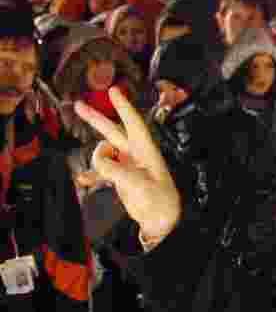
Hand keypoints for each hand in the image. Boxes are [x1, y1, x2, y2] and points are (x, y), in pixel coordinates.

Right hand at [74, 87, 181, 245]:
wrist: (161, 221)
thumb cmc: (158, 201)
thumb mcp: (138, 184)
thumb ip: (115, 170)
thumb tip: (98, 158)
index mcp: (146, 150)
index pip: (133, 123)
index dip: (123, 106)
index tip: (113, 90)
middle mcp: (136, 154)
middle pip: (113, 131)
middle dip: (96, 118)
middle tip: (78, 104)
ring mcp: (127, 164)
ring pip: (104, 152)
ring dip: (96, 160)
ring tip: (101, 175)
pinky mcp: (121, 177)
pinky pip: (102, 170)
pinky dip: (92, 174)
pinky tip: (83, 180)